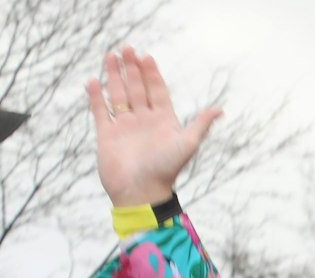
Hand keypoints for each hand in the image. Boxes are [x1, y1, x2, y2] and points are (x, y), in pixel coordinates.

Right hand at [86, 46, 221, 207]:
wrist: (141, 191)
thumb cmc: (166, 169)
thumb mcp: (188, 143)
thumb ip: (201, 124)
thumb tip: (220, 109)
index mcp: (163, 121)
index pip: (157, 91)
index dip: (152, 74)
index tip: (146, 56)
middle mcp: (143, 121)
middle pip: (137, 88)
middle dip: (132, 68)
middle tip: (126, 48)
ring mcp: (124, 127)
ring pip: (118, 95)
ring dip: (114, 76)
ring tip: (110, 56)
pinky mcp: (107, 135)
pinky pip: (101, 111)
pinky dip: (97, 96)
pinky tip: (93, 81)